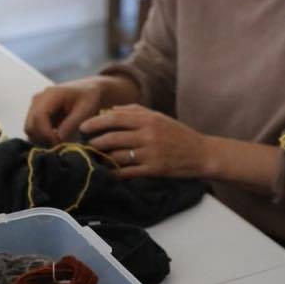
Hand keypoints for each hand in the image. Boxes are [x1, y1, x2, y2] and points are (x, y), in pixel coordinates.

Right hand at [25, 76, 107, 145]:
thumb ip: (71, 125)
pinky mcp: (38, 114)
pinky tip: (57, 140)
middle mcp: (39, 99)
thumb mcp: (86, 110)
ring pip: (30, 130)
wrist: (91, 90)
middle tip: (59, 147)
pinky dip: (42, 138)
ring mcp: (36, 106)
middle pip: (30, 125)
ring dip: (42, 140)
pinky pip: (34, 131)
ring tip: (59, 144)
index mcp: (50, 94)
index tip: (59, 144)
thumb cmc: (90, 98)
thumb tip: (58, 140)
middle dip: (43, 140)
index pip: (38, 117)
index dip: (46, 134)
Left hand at [81, 104, 206, 179]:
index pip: (115, 118)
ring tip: (94, 158)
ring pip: (117, 156)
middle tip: (85, 145)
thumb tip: (110, 110)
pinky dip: (114, 173)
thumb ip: (135, 111)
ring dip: (102, 158)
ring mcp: (150, 153)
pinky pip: (127, 172)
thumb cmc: (178, 134)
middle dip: (95, 142)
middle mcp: (148, 135)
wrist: (201, 153)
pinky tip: (107, 172)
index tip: (83, 127)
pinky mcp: (153, 170)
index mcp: (149, 119)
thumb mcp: (159, 117)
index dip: (96, 122)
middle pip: (112, 137)